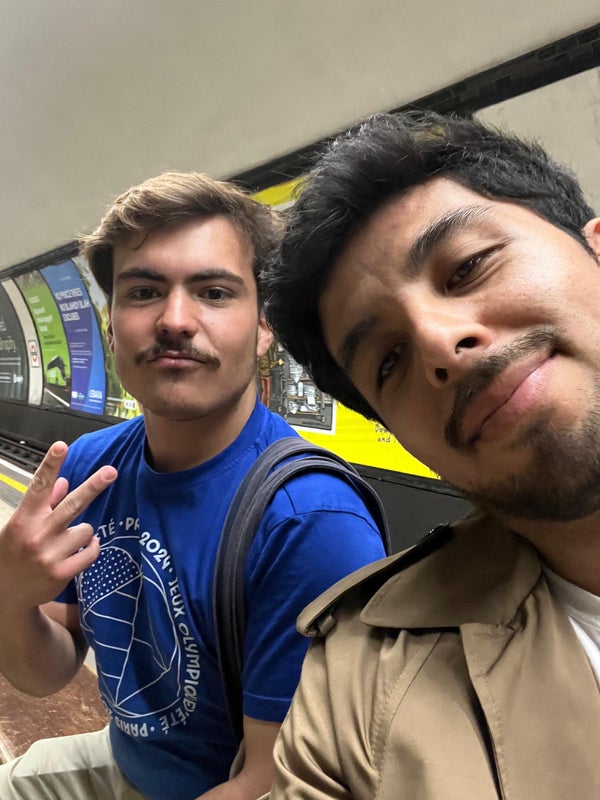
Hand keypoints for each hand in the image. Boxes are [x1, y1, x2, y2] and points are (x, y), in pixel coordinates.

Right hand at [0, 441, 116, 613]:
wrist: (6, 594)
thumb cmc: (15, 551)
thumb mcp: (21, 524)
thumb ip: (44, 503)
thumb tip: (65, 482)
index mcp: (25, 518)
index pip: (39, 486)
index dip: (51, 465)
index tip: (62, 446)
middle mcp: (37, 534)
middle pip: (72, 504)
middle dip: (93, 486)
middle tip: (111, 472)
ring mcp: (50, 555)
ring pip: (86, 529)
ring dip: (82, 532)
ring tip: (65, 542)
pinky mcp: (62, 572)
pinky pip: (92, 551)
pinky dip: (91, 548)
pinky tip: (81, 550)